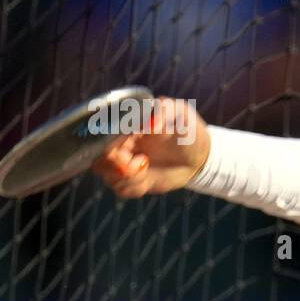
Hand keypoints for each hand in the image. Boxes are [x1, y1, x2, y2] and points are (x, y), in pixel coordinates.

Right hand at [90, 96, 209, 197]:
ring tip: (146, 166)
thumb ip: (166, 110)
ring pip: (109, 177)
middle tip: (143, 162)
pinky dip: (134, 188)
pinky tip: (147, 180)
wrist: (200, 155)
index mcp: (125, 125)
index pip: (102, 137)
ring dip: (128, 178)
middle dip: (119, 166)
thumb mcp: (181, 113)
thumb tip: (152, 123)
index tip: (129, 150)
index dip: (111, 147)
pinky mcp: (134, 180)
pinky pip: (122, 190)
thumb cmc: (188, 128)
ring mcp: (125, 163)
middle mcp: (120, 144)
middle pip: (99, 160)